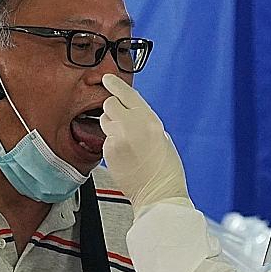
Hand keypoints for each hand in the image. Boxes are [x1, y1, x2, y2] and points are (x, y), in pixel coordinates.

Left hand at [100, 73, 189, 209]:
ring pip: (105, 122)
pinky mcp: (108, 152)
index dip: (115, 84)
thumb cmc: (165, 169)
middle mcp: (132, 126)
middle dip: (114, 109)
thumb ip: (145, 122)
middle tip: (122, 121)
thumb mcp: (162, 137)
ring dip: (111, 126)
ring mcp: (117, 139)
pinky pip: (105, 140)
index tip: (107, 78)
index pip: (127, 94)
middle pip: (110, 104)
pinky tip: (125, 155)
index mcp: (149, 120)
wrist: (158, 192)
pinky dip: (112, 145)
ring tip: (126, 142)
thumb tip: (131, 115)